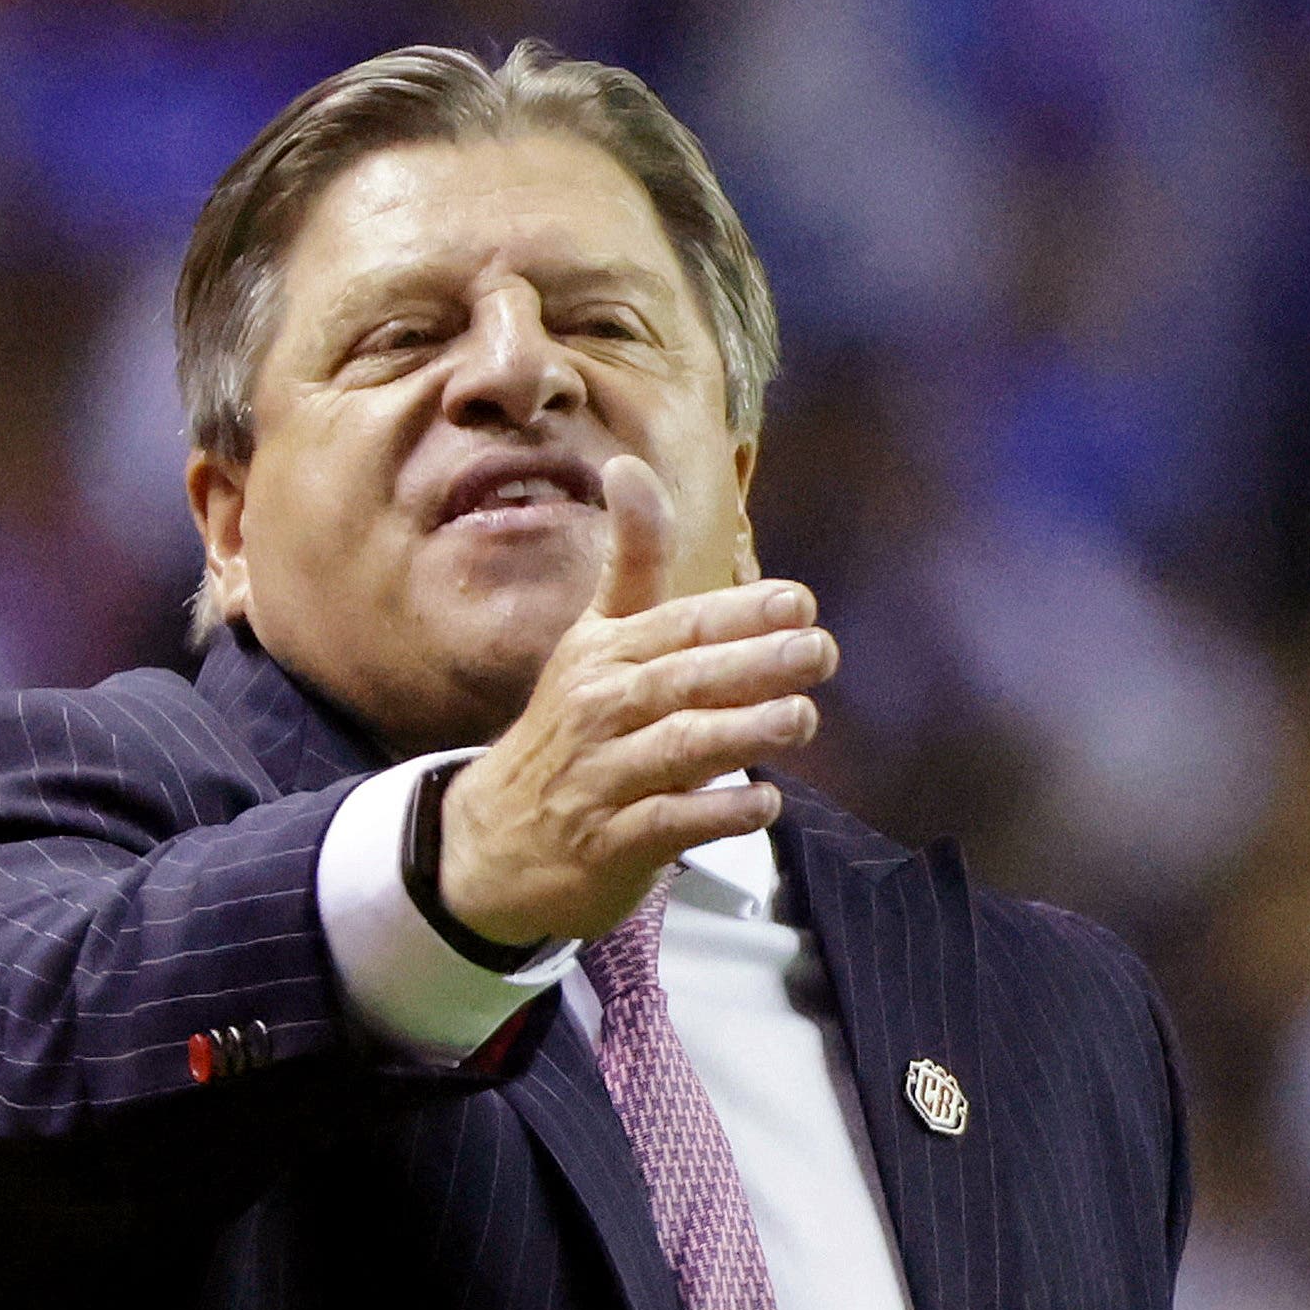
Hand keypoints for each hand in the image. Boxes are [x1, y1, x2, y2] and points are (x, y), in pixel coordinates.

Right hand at [439, 455, 835, 947]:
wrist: (492, 842)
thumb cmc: (569, 731)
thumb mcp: (595, 642)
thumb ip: (631, 563)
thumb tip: (630, 466)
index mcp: (604, 654)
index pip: (677, 624)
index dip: (737, 612)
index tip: (799, 601)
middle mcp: (600, 709)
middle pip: (681, 679)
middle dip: (752, 663)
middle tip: (817, 651)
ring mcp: (602, 778)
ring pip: (676, 748)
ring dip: (741, 731)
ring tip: (799, 718)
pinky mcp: (609, 844)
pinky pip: (667, 825)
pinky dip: (716, 814)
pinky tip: (763, 804)